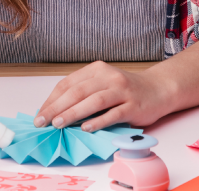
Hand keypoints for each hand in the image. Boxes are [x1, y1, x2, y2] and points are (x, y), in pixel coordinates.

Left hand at [33, 61, 177, 132]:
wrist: (158, 89)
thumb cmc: (125, 90)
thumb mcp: (103, 84)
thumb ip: (83, 93)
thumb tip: (55, 112)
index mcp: (97, 69)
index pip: (69, 83)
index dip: (52, 99)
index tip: (40, 114)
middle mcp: (109, 77)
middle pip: (78, 92)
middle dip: (57, 107)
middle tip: (42, 121)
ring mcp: (122, 91)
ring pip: (94, 101)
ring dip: (74, 113)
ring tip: (58, 124)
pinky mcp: (133, 106)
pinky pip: (113, 114)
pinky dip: (98, 121)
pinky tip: (86, 128)